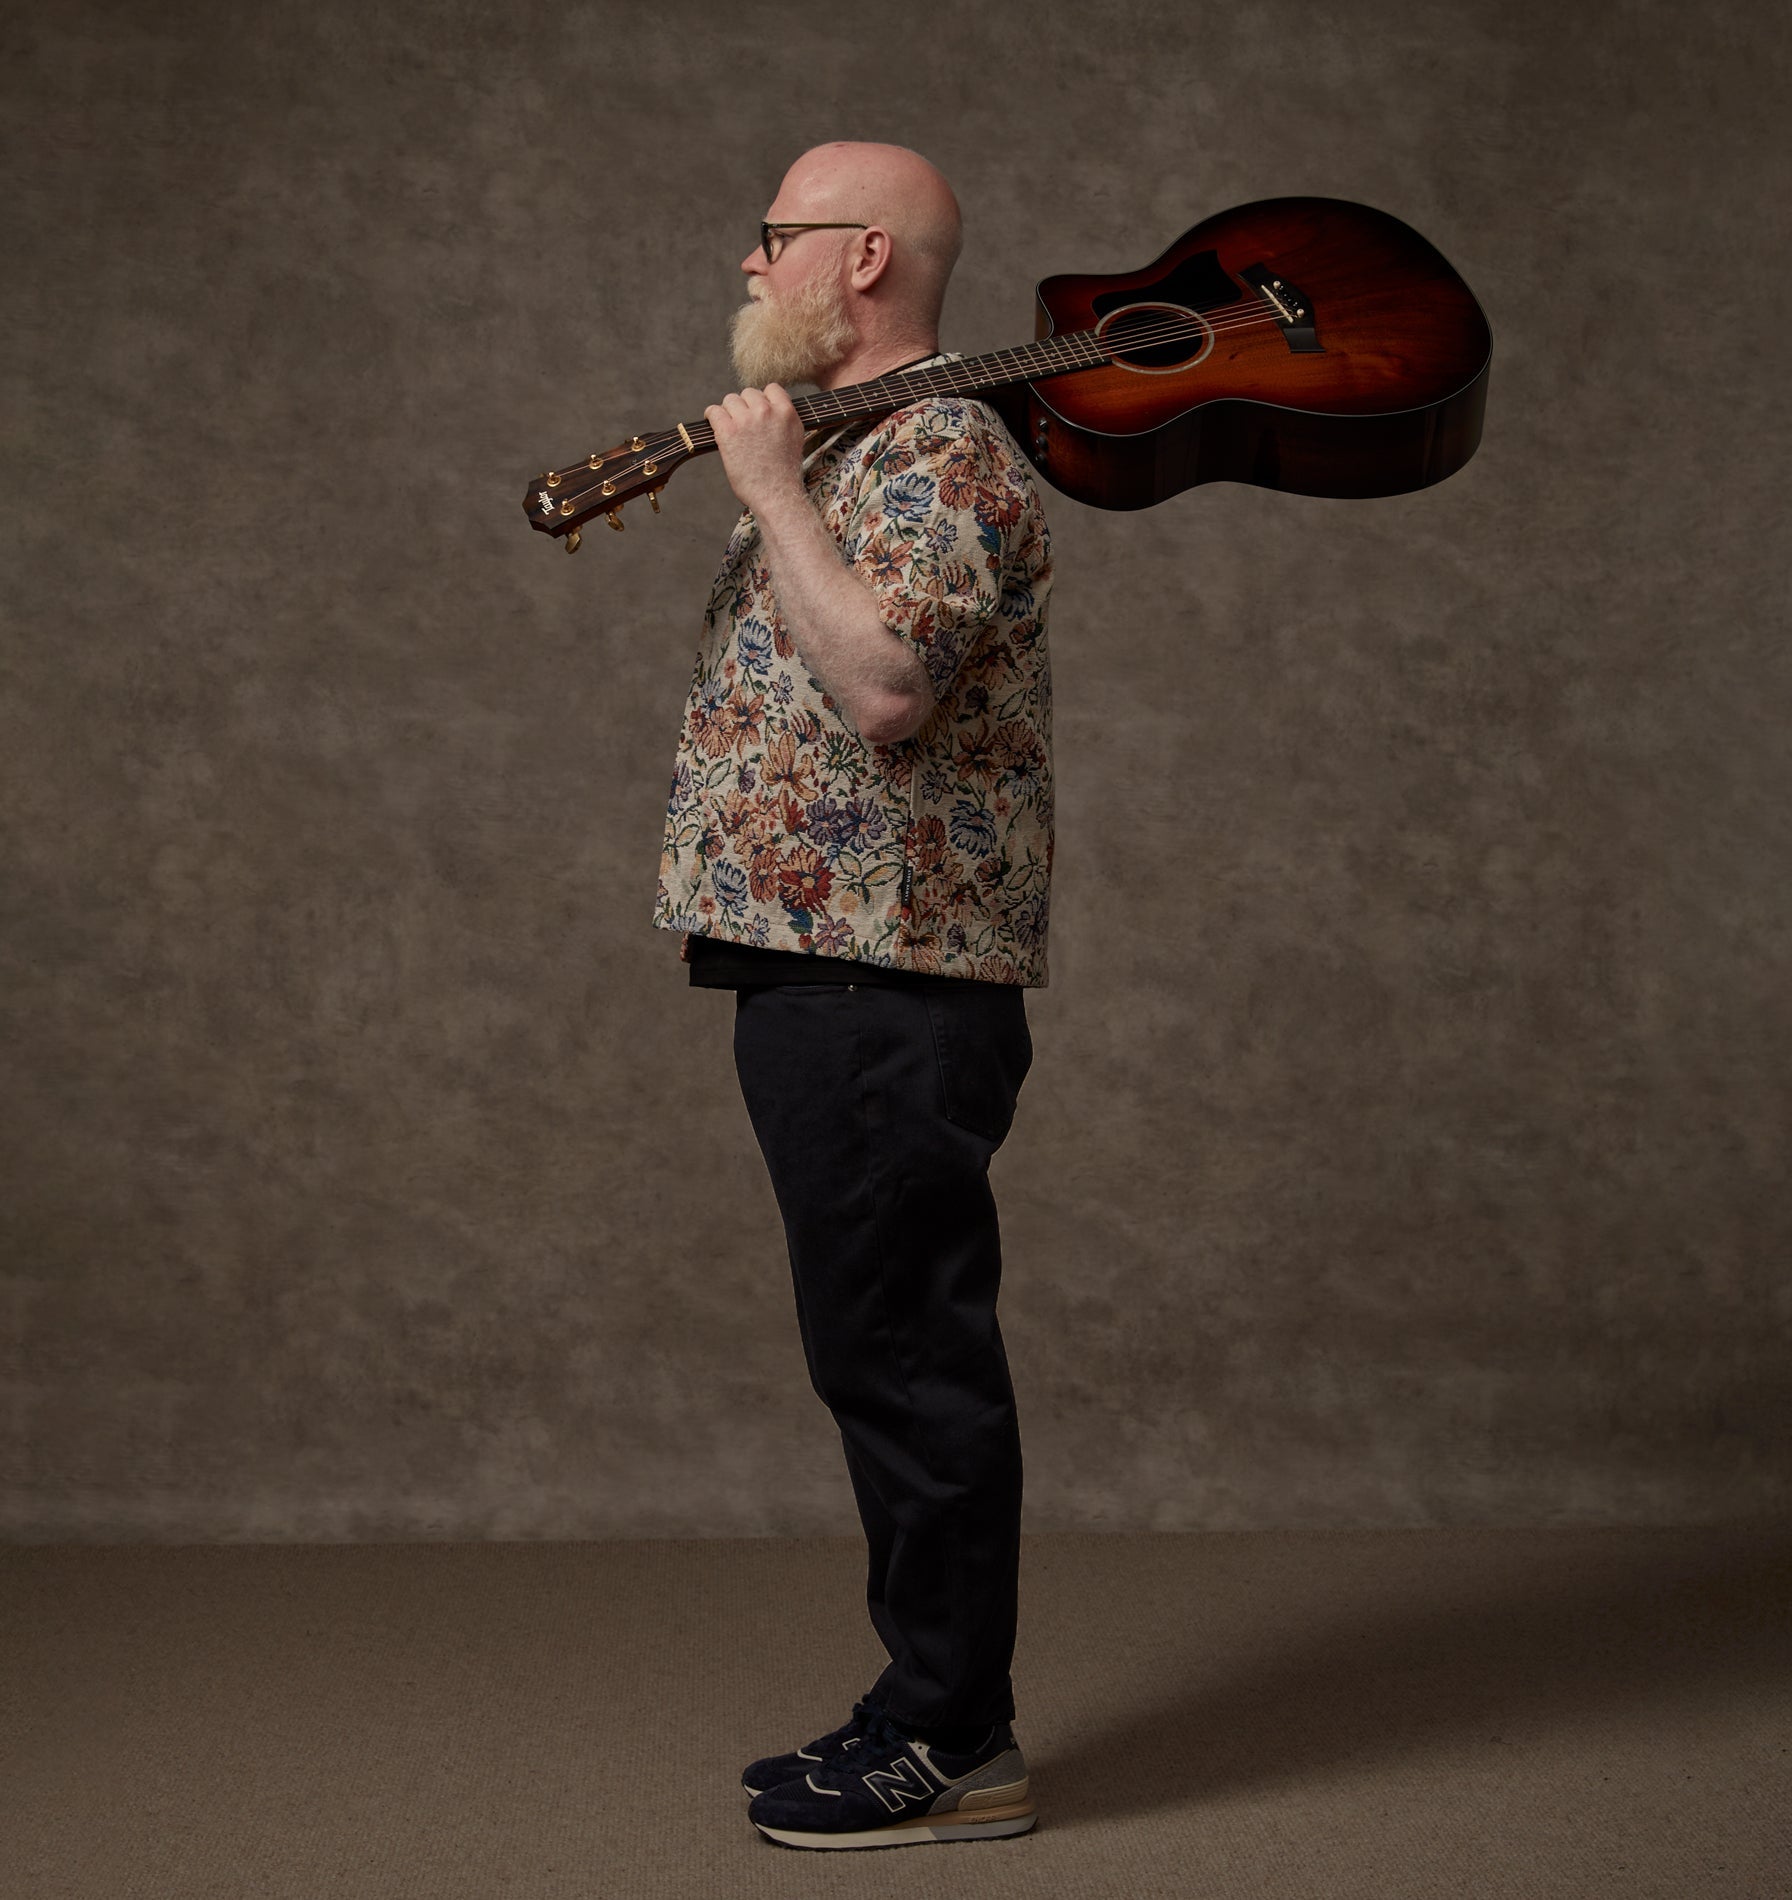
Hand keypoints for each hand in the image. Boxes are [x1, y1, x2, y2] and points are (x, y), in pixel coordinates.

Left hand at [705, 383, 806, 517]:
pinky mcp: (728, 431)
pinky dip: (712, 417)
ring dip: (728, 412)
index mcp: (787, 412)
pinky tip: (714, 425)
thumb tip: (770, 408)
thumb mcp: (795, 439)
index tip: (757, 413)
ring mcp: (747, 420)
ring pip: (730, 400)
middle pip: (748, 393)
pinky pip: (714, 411)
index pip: (772, 389)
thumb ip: (784, 420)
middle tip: (742, 426)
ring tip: (730, 428)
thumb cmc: (784, 474)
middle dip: (744, 407)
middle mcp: (767, 411)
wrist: (777, 495)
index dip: (763, 400)